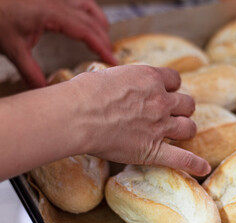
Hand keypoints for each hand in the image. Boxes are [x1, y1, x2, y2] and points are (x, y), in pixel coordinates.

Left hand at [0, 0, 116, 87]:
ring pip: (88, 7)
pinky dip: (89, 12)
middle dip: (104, 40)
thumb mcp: (13, 48)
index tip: (112, 60)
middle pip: (91, 21)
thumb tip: (44, 90)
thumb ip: (30, 71)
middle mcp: (57, 2)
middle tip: (111, 57)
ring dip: (99, 23)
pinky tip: (90, 21)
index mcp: (51, 13)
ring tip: (106, 39)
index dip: (101, 46)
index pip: (86, 31)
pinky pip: (79, 1)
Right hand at [73, 65, 210, 175]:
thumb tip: (116, 81)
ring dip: (186, 129)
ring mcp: (160, 126)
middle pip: (187, 103)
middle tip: (171, 113)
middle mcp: (161, 101)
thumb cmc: (86, 92)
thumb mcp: (109, 75)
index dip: (171, 86)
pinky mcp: (153, 149)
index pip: (175, 79)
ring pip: (189, 127)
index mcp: (151, 79)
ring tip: (179, 133)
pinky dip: (194, 164)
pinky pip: (181, 159)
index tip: (164, 91)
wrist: (79, 115)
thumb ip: (122, 79)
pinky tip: (203, 168)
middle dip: (182, 108)